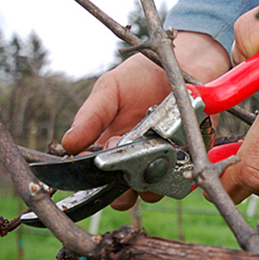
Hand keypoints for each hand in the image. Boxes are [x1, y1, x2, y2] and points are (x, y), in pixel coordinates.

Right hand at [61, 31, 229, 209]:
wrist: (181, 64)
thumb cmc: (141, 77)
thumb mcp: (109, 90)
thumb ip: (91, 116)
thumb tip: (68, 143)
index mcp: (111, 148)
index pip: (98, 179)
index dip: (96, 178)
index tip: (98, 161)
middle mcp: (136, 161)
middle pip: (125, 195)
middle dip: (124, 189)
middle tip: (129, 162)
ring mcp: (163, 163)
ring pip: (153, 192)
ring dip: (152, 179)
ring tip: (156, 148)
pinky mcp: (190, 159)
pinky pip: (184, 179)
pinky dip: (180, 167)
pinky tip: (179, 145)